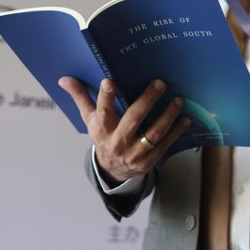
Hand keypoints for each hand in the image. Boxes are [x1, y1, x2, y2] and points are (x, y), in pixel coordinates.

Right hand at [58, 76, 189, 184]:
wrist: (111, 171)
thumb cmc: (102, 136)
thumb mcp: (89, 119)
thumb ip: (80, 97)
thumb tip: (64, 78)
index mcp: (101, 129)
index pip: (102, 111)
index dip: (105, 97)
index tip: (109, 81)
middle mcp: (117, 141)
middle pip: (133, 119)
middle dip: (147, 101)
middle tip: (160, 83)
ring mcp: (133, 153)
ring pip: (153, 133)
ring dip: (167, 116)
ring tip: (178, 100)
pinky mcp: (148, 162)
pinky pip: (164, 145)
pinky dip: (176, 132)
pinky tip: (185, 119)